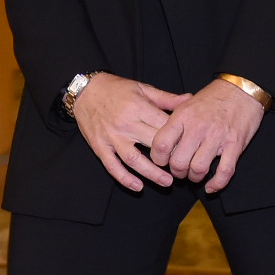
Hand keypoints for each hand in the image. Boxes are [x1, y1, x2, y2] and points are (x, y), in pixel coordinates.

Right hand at [69, 73, 181, 191]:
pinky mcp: (99, 146)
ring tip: (167, 182)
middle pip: (152, 144)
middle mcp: (126, 123)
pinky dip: (125, 178)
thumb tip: (189, 99)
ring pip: (134, 160)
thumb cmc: (116, 89)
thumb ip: (166, 98)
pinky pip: (112, 166)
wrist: (85, 91)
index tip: (189, 147)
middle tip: (183, 167)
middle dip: (169, 158)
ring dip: (151, 174)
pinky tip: (138, 186)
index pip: (164, 126)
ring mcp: (111, 137)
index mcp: (138, 107)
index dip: (179, 138)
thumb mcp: (143, 88)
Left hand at [148, 80, 266, 191]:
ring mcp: (217, 137)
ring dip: (194, 178)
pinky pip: (224, 172)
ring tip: (194, 175)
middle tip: (180, 170)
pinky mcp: (235, 144)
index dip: (158, 158)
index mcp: (183, 116)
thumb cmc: (213, 98)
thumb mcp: (186, 103)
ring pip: (198, 169)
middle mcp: (198, 127)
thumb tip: (160, 143)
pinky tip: (211, 186)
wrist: (242, 88)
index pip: (161, 144)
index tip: (162, 161)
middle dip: (177, 172)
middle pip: (178, 162)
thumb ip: (173, 122)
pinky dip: (216, 184)